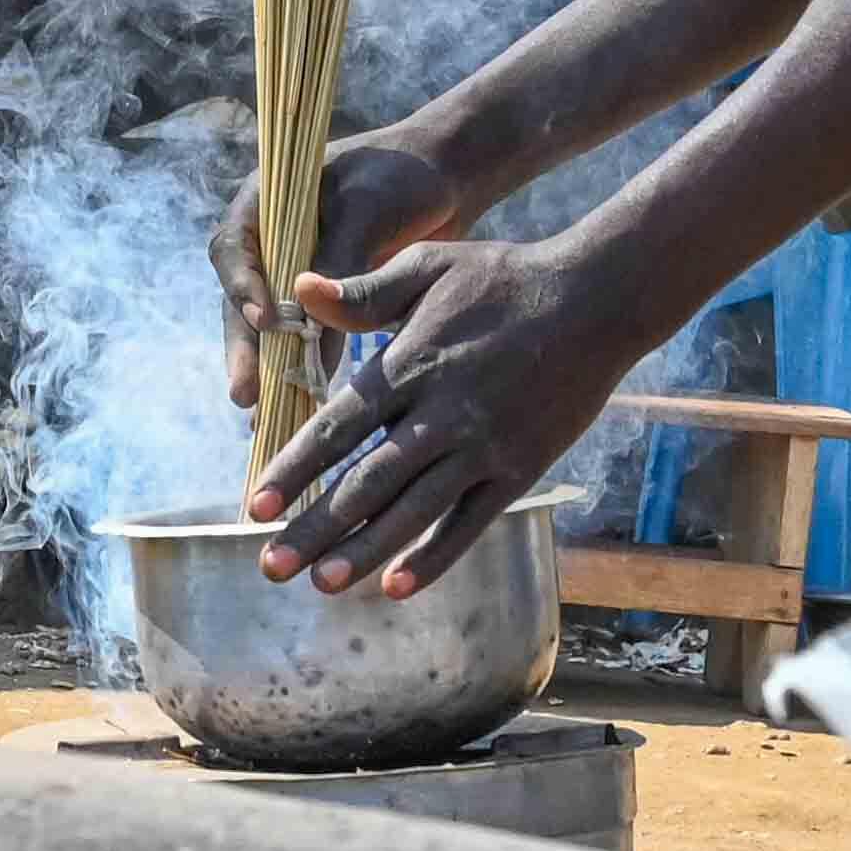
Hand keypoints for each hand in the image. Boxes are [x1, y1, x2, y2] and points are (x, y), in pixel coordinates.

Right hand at [210, 127, 463, 409]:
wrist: (446, 177)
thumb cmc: (402, 176)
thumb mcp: (367, 210)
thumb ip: (337, 262)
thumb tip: (305, 327)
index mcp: (264, 202)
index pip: (233, 247)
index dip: (242, 286)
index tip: (265, 319)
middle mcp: (268, 241)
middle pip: (242, 298)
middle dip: (245, 348)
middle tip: (245, 394)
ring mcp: (292, 272)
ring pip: (267, 326)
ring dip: (267, 369)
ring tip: (263, 417)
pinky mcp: (321, 299)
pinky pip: (301, 338)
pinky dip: (301, 367)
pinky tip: (299, 406)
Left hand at [247, 232, 653, 597]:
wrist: (596, 299)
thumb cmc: (504, 278)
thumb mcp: (429, 265)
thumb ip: (364, 291)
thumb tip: (298, 291)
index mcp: (410, 365)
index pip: (337, 427)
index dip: (293, 469)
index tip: (254, 507)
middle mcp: (441, 414)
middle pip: (366, 482)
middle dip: (315, 527)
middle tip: (270, 565)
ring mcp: (482, 447)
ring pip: (413, 510)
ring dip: (365, 551)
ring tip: (321, 583)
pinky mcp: (519, 469)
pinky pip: (471, 522)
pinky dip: (435, 556)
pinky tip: (398, 586)